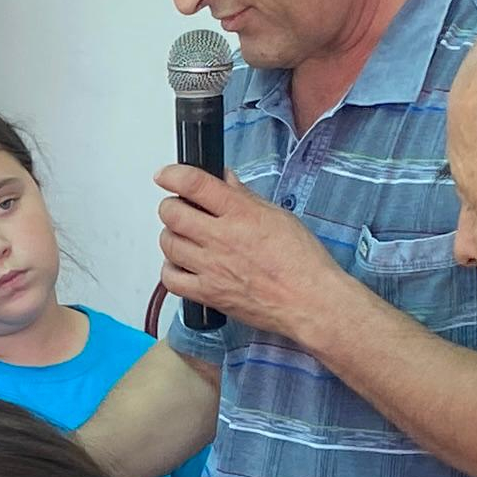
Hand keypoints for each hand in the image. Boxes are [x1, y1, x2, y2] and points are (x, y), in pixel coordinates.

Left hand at [154, 163, 352, 346]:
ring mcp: (211, 268)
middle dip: (171, 206)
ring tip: (184, 237)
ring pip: (168, 244)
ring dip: (171, 236)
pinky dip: (170, 270)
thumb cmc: (302, 262)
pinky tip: (182, 266)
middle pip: (172, 213)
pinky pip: (172, 280)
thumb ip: (245, 197)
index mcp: (241, 213)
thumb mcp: (279, 217)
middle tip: (180, 208)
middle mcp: (221, 238)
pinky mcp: (209, 294)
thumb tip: (225, 180)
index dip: (172, 174)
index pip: (194, 184)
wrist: (310, 302)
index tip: (166, 175)